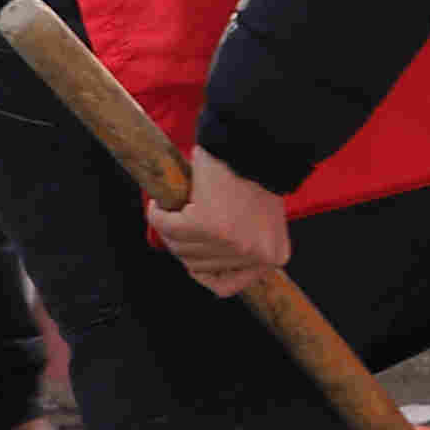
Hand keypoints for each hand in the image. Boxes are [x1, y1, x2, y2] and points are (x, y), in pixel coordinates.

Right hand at [149, 148, 295, 295]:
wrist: (256, 144)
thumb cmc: (257, 175)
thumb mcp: (262, 221)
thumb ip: (244, 245)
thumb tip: (204, 267)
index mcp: (271, 258)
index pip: (225, 285)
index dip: (202, 268)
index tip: (194, 251)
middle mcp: (253, 257)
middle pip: (198, 265)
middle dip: (183, 243)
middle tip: (179, 220)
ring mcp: (230, 243)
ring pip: (180, 247)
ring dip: (169, 228)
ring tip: (171, 209)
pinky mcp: (205, 224)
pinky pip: (167, 226)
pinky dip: (158, 214)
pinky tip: (160, 203)